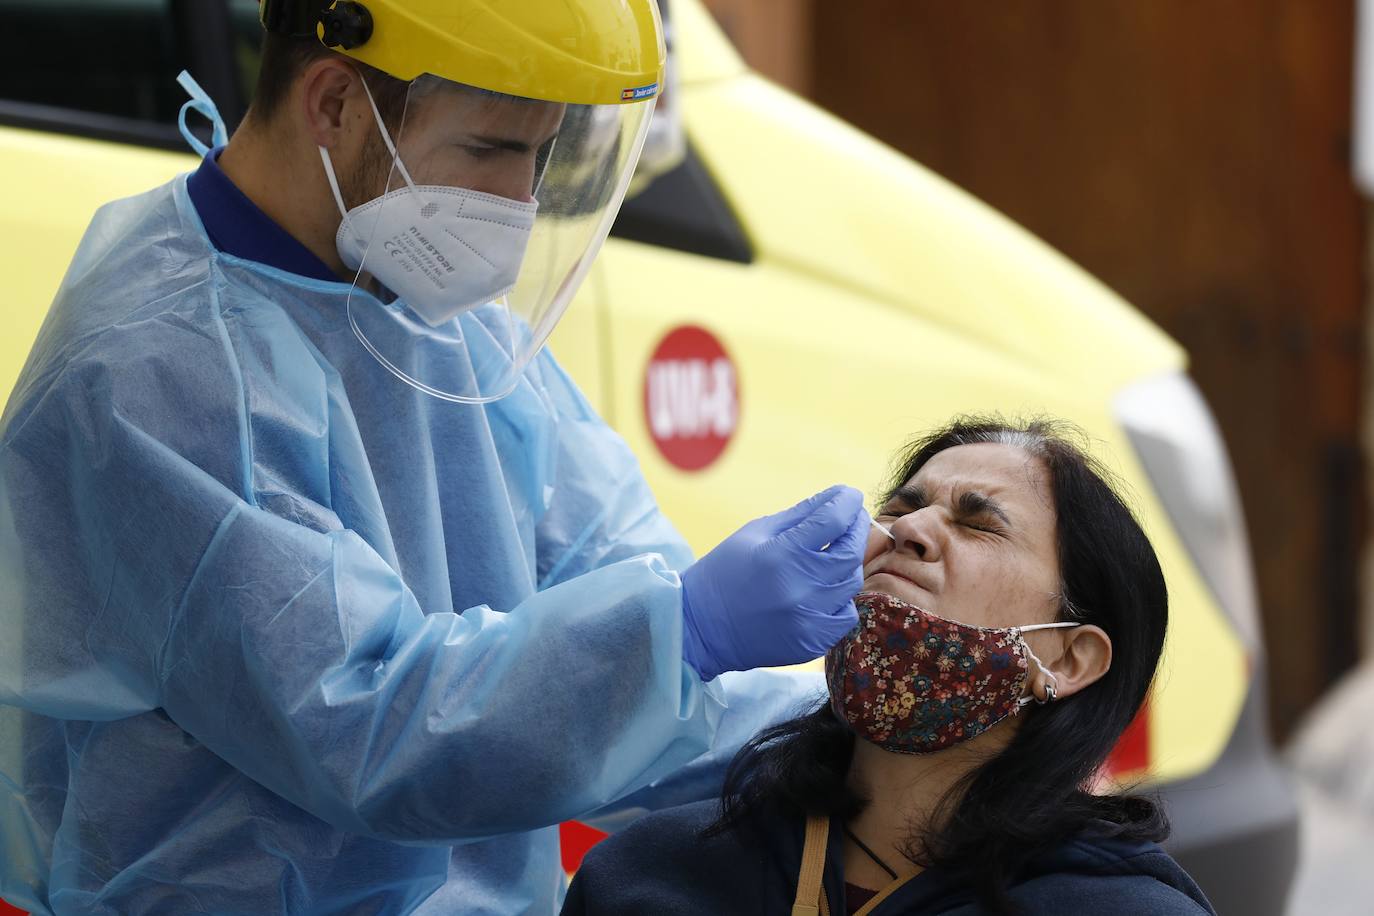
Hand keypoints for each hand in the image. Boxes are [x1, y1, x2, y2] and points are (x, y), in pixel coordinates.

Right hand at [680, 485, 866, 680]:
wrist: (701, 629)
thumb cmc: (724, 572)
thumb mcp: (754, 533)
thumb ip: (799, 515)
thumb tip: (836, 497)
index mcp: (781, 553)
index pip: (833, 519)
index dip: (846, 502)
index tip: (849, 496)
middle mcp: (800, 586)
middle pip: (850, 551)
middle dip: (856, 529)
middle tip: (852, 519)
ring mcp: (809, 618)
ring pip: (851, 582)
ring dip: (848, 563)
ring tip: (834, 554)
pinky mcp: (812, 642)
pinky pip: (846, 616)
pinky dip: (841, 599)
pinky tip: (825, 590)